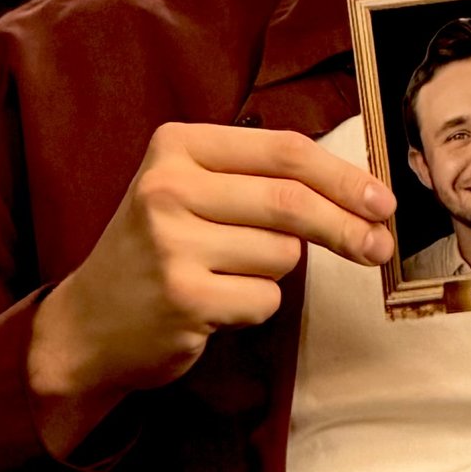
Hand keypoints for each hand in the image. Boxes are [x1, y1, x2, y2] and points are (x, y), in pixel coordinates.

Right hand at [27, 123, 397, 458]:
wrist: (87, 324)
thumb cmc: (158, 250)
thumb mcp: (192, 191)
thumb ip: (261, 179)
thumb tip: (363, 194)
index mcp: (177, 147)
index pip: (284, 150)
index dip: (343, 175)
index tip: (383, 199)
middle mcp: (168, 188)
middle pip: (291, 201)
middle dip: (347, 225)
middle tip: (380, 244)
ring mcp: (172, 244)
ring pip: (282, 255)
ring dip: (275, 272)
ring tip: (226, 274)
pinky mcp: (183, 297)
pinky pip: (265, 299)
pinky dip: (256, 306)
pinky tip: (215, 304)